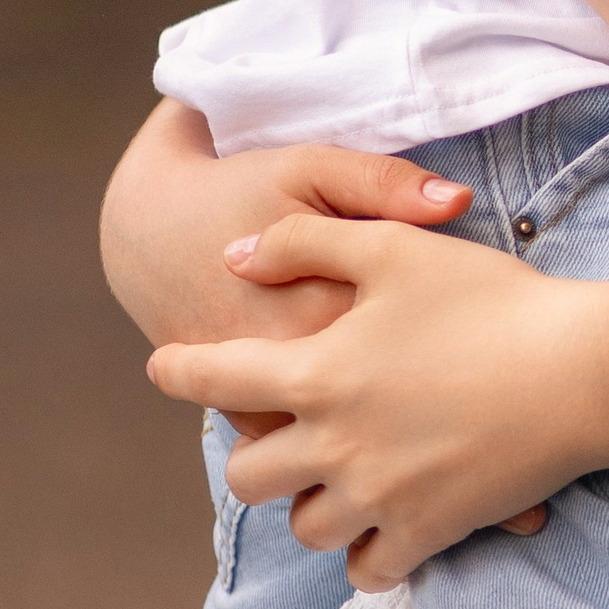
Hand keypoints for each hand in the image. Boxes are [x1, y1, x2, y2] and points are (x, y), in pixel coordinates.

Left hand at [150, 216, 608, 586]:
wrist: (583, 372)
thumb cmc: (493, 300)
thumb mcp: (395, 249)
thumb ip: (303, 244)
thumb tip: (234, 256)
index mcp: (318, 372)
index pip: (215, 380)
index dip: (181, 371)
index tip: (166, 368)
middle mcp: (333, 443)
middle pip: (247, 477)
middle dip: (255, 455)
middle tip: (284, 435)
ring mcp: (377, 496)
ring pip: (305, 527)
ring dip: (312, 504)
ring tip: (342, 477)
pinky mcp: (424, 532)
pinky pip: (367, 569)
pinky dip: (365, 552)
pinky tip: (383, 521)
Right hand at [194, 149, 474, 420]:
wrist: (149, 230)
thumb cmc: (243, 189)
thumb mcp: (314, 169)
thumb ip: (385, 185)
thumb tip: (458, 201)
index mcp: (323, 303)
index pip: (421, 333)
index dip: (451, 318)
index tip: (457, 297)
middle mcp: (293, 367)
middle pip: (394, 390)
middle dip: (426, 370)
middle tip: (439, 335)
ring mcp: (265, 401)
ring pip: (352, 428)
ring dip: (385, 404)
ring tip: (405, 361)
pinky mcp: (248, 416)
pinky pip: (312, 440)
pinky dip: (340, 419)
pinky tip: (362, 380)